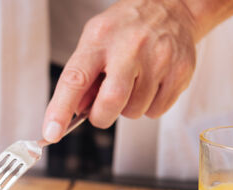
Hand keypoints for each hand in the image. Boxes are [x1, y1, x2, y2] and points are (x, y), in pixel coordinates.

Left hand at [42, 0, 196, 139]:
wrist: (172, 7)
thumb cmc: (125, 29)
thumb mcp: (94, 41)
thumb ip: (81, 76)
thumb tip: (74, 112)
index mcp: (99, 40)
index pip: (75, 79)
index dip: (60, 110)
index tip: (51, 133)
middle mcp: (129, 48)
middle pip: (111, 101)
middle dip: (101, 116)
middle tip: (100, 109)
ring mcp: (158, 59)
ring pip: (134, 111)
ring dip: (127, 108)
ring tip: (132, 83)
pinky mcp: (180, 72)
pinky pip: (156, 111)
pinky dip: (148, 107)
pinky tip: (149, 85)